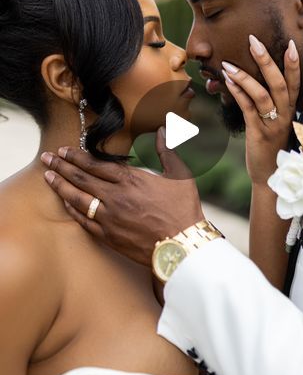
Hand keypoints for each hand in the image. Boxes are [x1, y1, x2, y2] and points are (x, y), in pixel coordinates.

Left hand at [41, 128, 203, 266]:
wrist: (183, 245)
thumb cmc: (183, 209)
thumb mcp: (180, 174)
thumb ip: (167, 150)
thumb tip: (163, 129)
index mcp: (131, 180)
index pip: (95, 165)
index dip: (77, 156)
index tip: (64, 150)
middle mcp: (116, 197)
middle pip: (81, 179)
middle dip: (61, 167)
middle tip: (47, 159)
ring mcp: (110, 218)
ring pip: (78, 199)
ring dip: (61, 187)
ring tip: (48, 177)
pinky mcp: (109, 236)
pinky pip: (85, 221)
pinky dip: (73, 211)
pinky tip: (66, 204)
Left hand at [222, 36, 299, 185]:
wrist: (269, 175)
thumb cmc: (269, 146)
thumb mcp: (272, 122)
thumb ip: (265, 104)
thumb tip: (246, 82)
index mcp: (290, 110)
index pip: (295, 83)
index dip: (293, 64)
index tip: (291, 44)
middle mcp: (284, 115)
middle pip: (280, 84)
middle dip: (267, 61)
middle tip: (254, 41)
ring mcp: (272, 125)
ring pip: (263, 96)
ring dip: (245, 77)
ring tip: (228, 64)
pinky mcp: (258, 134)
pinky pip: (249, 110)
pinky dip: (238, 94)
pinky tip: (228, 82)